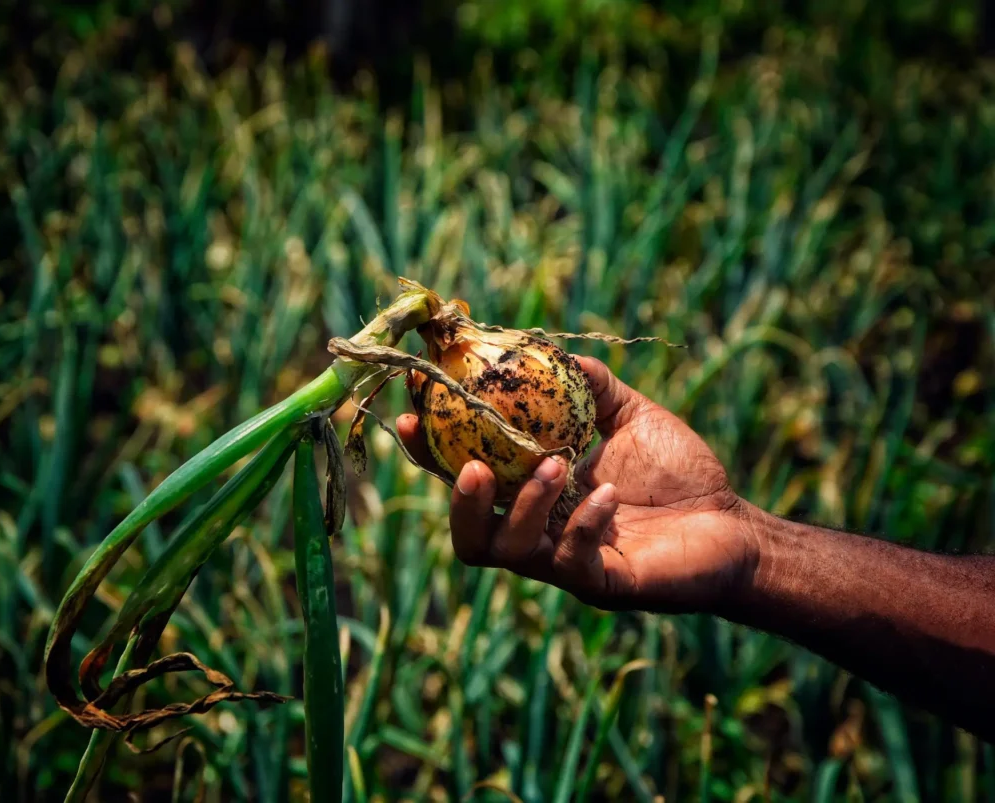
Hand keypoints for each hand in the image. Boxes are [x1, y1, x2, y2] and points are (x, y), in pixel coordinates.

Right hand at [397, 357, 755, 612]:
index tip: (410, 418)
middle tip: (474, 468)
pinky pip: (571, 562)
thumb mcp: (632, 416)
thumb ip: (592, 388)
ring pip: (510, 550)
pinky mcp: (602, 585)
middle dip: (459, 502)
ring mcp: (567, 565)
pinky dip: (581, 524)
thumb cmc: (681, 473)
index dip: (429, 454)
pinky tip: (607, 495)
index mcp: (535, 494)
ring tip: (557, 466)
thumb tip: (552, 351)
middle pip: (468, 535)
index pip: (466, 478)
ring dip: (523, 506)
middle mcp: (540, 533)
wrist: (734, 526)